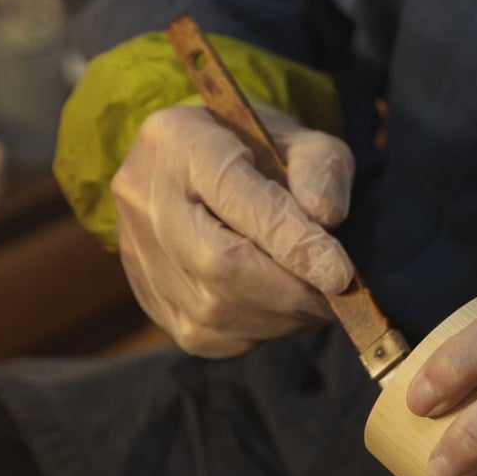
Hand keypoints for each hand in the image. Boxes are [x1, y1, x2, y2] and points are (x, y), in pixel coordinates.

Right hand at [111, 102, 354, 356]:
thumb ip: (319, 168)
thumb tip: (326, 218)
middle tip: (336, 298)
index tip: (340, 274)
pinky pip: (202, 335)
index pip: (235, 197)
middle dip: (288, 290)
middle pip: (215, 262)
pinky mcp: (145, 295)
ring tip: (313, 303)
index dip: (291, 242)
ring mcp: (136, 250)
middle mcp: (144, 195)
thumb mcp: (298, 139)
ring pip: (209, 309)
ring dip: (276, 318)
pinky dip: (253, 332)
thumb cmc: (255, 150)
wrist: (194, 168)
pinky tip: (276, 311)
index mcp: (180, 140)